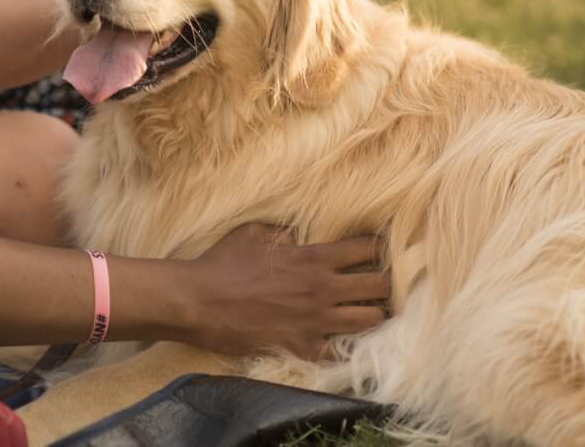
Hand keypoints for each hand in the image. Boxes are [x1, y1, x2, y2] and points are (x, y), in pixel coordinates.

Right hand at [188, 222, 389, 359]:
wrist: (199, 301)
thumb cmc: (222, 263)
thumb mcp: (252, 233)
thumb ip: (282, 232)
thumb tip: (297, 234)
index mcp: (313, 257)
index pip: (368, 248)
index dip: (378, 248)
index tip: (377, 251)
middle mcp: (323, 289)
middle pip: (380, 286)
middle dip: (384, 284)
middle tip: (378, 285)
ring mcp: (316, 321)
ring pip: (371, 320)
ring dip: (373, 315)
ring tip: (368, 314)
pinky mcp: (303, 347)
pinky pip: (340, 352)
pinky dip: (346, 347)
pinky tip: (342, 342)